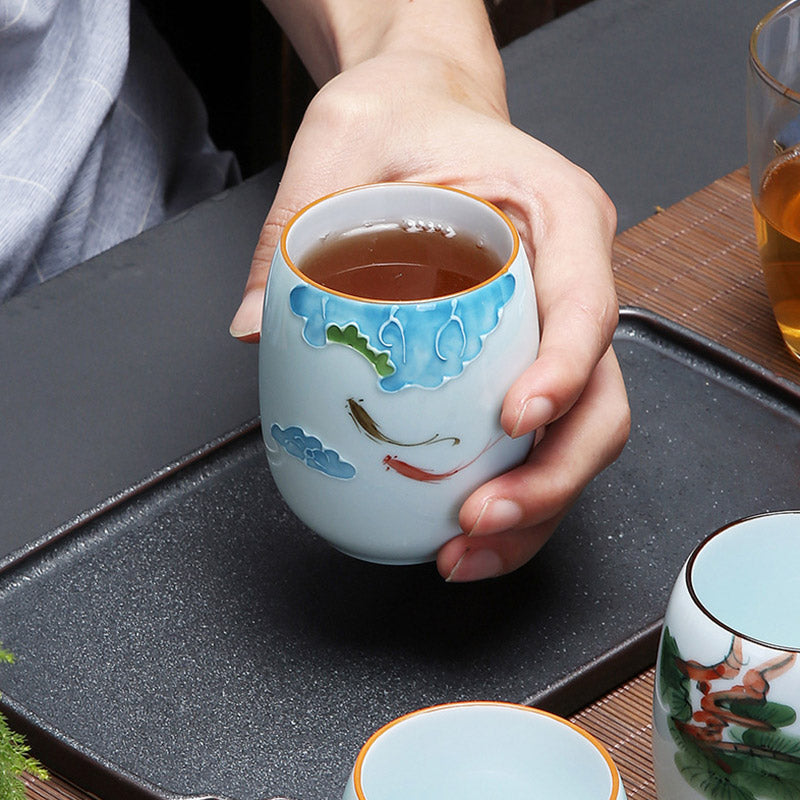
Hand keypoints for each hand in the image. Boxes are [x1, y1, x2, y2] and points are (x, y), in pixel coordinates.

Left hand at [231, 5, 630, 579]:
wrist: (425, 111)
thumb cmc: (403, 117)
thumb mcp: (340, 145)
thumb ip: (294, 229)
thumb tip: (257, 331)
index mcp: (557, 214)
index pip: (586, 303)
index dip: (565, 369)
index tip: (515, 418)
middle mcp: (572, 281)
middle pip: (599, 398)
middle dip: (552, 475)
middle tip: (476, 522)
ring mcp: (553, 328)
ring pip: (576, 435)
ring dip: (534, 507)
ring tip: (463, 551)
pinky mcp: (524, 358)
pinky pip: (536, 436)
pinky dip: (509, 489)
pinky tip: (456, 525)